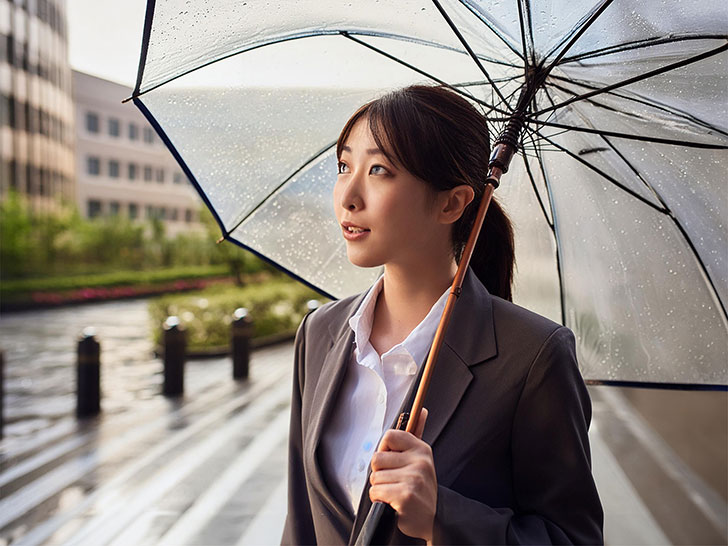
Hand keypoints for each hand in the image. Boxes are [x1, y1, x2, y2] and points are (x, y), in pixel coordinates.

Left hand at [369, 408, 436, 541]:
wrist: (432, 519)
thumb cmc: (421, 488)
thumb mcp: (422, 459)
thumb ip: (417, 434)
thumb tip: (422, 411)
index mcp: (421, 449)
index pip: (390, 435)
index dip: (384, 449)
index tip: (391, 460)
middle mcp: (419, 462)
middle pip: (377, 458)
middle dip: (380, 472)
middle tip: (394, 481)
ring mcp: (413, 479)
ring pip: (375, 477)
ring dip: (380, 488)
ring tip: (395, 493)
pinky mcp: (404, 496)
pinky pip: (375, 491)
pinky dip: (379, 499)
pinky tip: (392, 503)